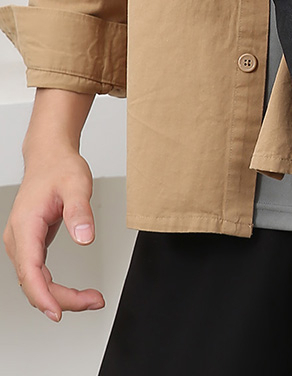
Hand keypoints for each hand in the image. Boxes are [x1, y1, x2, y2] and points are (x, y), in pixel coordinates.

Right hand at [4, 145, 103, 321]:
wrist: (50, 157)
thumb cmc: (60, 168)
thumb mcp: (77, 185)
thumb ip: (80, 211)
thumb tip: (85, 238)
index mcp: (26, 226)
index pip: (30, 270)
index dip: (43, 295)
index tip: (58, 312)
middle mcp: (19, 238)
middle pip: (33, 282)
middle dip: (61, 299)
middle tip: (94, 302)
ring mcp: (23, 243)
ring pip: (35, 281)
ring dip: (59, 295)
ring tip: (91, 299)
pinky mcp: (31, 244)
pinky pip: (39, 273)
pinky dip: (55, 286)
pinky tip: (73, 292)